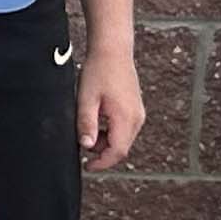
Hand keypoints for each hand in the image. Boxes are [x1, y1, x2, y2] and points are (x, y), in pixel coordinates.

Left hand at [80, 45, 144, 169]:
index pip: (118, 151)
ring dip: (105, 141)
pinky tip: (96, 121)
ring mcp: (138, 114)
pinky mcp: (135, 109)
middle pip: (122, 147)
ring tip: (86, 128)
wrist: (113, 52)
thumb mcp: (86, 100)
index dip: (102, 163)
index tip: (88, 167)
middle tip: (82, 144)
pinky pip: (124, 128)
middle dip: (102, 152)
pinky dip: (110, 132)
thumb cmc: (98, 72)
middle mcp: (137, 118)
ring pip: (123, 138)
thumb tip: (87, 146)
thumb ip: (86, 124)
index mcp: (126, 118)